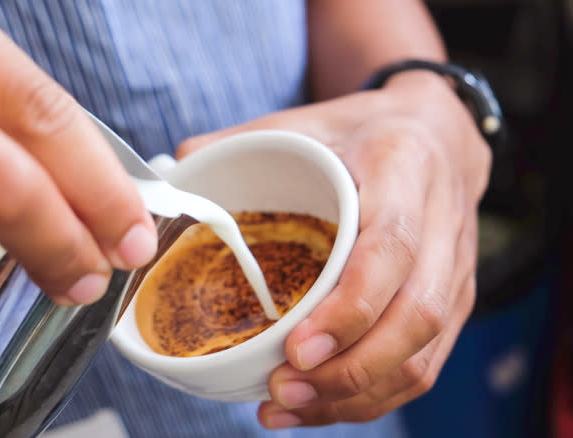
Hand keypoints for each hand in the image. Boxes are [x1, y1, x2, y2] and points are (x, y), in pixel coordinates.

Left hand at [178, 72, 490, 427]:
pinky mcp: (453, 304)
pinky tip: (318, 406)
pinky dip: (371, 397)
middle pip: (414, 318)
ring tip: (286, 406)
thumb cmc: (364, 132)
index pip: (391, 251)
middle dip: (348, 369)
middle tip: (281, 387)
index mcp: (402, 171)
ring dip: (355, 395)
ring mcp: (453, 272)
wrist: (439, 136)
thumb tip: (176, 171)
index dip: (350, 308)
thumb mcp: (308, 120)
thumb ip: (241, 140)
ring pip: (421, 354)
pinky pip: (423, 365)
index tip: (297, 349)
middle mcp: (440, 227)